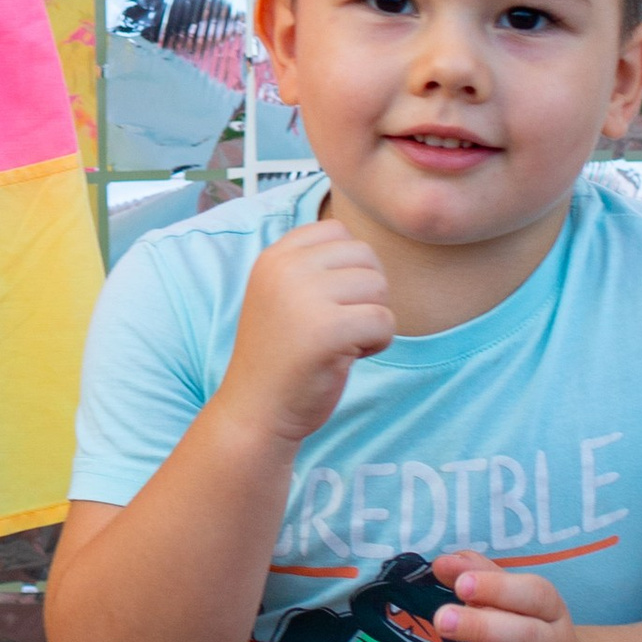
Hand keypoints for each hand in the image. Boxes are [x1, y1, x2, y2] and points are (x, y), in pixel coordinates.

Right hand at [223, 220, 394, 446]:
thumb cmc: (280, 355)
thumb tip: (367, 250)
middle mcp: (285, 269)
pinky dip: (378, 343)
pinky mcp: (327, 331)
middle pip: (365, 256)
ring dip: (373, 317)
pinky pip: (384, 321)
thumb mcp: (283, 294)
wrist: (256, 410)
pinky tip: (350, 357)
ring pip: (379, 286)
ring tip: (343, 341)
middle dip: (367, 293)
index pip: (338, 231)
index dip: (348, 268)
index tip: (327, 301)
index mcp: (274, 257)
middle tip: (340, 325)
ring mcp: (304, 297)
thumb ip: (313, 265)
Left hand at [418, 558, 590, 641]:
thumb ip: (477, 576)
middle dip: (482, 628)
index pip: (535, 595)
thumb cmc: (523, 635)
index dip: (499, 588)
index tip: (461, 584)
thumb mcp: (509, 604)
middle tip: (439, 620)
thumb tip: (443, 562)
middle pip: (526, 639)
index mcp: (551, 613)